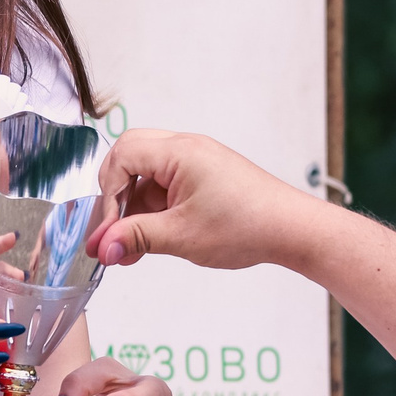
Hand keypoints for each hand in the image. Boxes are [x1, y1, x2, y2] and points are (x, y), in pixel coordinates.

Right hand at [88, 130, 327, 273]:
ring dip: (133, 207)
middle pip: (129, 157)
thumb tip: (103, 247)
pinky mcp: (203, 176)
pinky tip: (150, 239)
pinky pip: (164, 185)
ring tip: (130, 247)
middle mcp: (187, 148)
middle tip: (111, 227)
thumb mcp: (182, 236)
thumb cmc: (249, 225)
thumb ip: (136, 238)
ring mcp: (196, 160)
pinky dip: (152, 209)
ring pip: (145, 174)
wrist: (292, 230)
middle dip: (114, 195)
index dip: (107, 195)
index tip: (107, 230)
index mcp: (180, 152)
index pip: (122, 157)